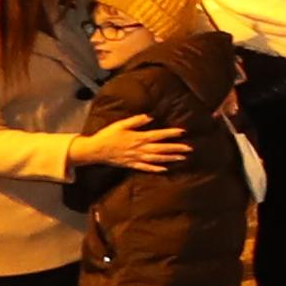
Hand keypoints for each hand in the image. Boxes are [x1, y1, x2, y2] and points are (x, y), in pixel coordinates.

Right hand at [72, 117, 192, 173]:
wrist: (95, 150)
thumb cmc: (107, 135)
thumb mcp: (121, 124)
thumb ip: (136, 120)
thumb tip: (149, 117)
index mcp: (138, 138)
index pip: (158, 135)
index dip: (171, 133)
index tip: (183, 131)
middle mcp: (139, 149)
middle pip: (161, 148)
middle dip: (176, 148)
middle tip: (189, 148)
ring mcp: (136, 158)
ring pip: (156, 159)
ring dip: (170, 158)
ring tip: (182, 158)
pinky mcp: (131, 165)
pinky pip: (146, 168)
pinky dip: (156, 169)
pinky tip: (165, 169)